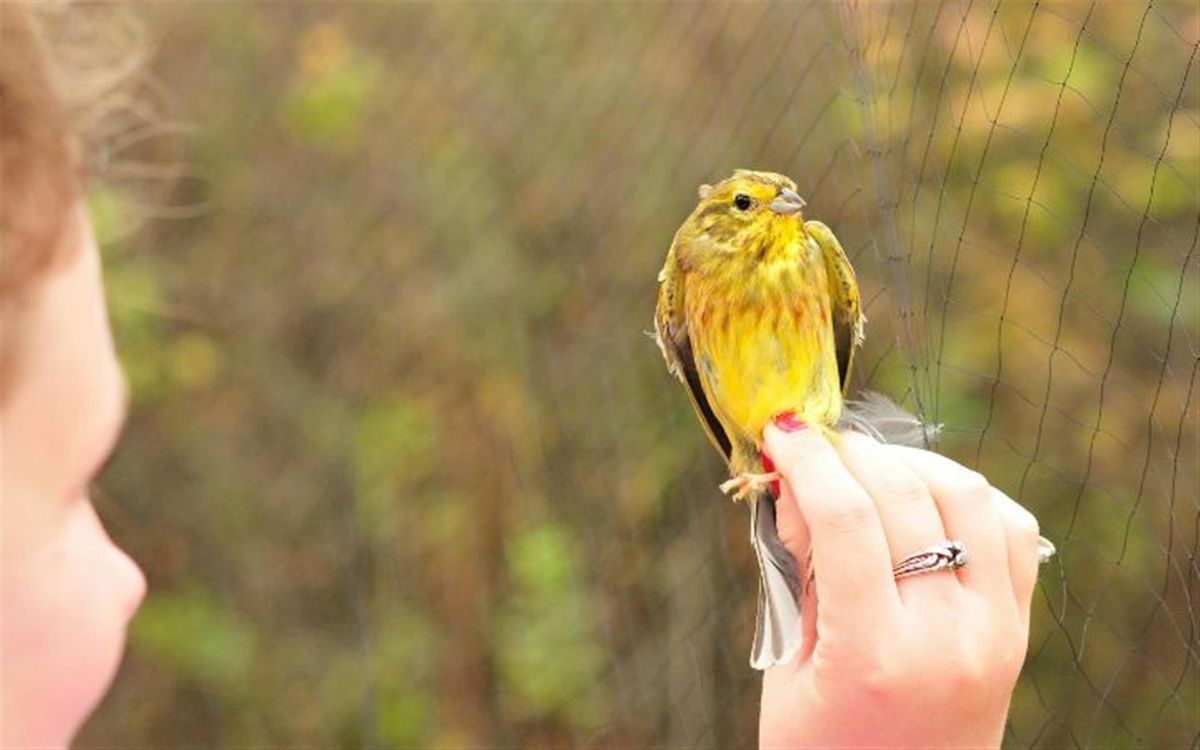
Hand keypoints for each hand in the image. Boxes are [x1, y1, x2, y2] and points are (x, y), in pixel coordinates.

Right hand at [758, 421, 1042, 748]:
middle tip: (813, 446)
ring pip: (967, 494)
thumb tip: (798, 484)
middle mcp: (946, 637)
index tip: (782, 430)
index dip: (807, 459)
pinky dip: (967, 497)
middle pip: (903, 495)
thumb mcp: (789, 668)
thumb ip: (799, 573)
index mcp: (875, 655)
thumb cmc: (824, 749)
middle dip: (849, 452)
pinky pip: (1012, 529)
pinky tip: (925, 501)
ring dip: (910, 464)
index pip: (844, 518)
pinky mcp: (1016, 630)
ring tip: (867, 471)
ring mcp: (994, 631)